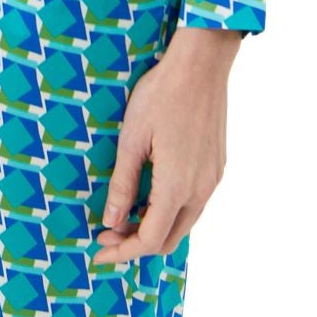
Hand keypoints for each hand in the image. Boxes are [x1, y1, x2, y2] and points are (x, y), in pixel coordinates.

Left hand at [90, 23, 245, 266]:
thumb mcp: (131, 140)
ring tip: (125, 215)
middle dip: (137, 244)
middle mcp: (201, 190)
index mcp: (177, 187)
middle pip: (169, 239)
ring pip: (184, 223)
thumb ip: (123, 185)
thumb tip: (111, 220)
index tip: (99, 248)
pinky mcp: (217, 166)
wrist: (201, 65)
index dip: (122, 252)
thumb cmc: (161, 96)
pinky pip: (194, 203)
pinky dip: (171, 210)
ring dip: (155, 227)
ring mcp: (213, 179)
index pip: (149, 240)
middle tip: (108, 231)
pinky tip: (150, 194)